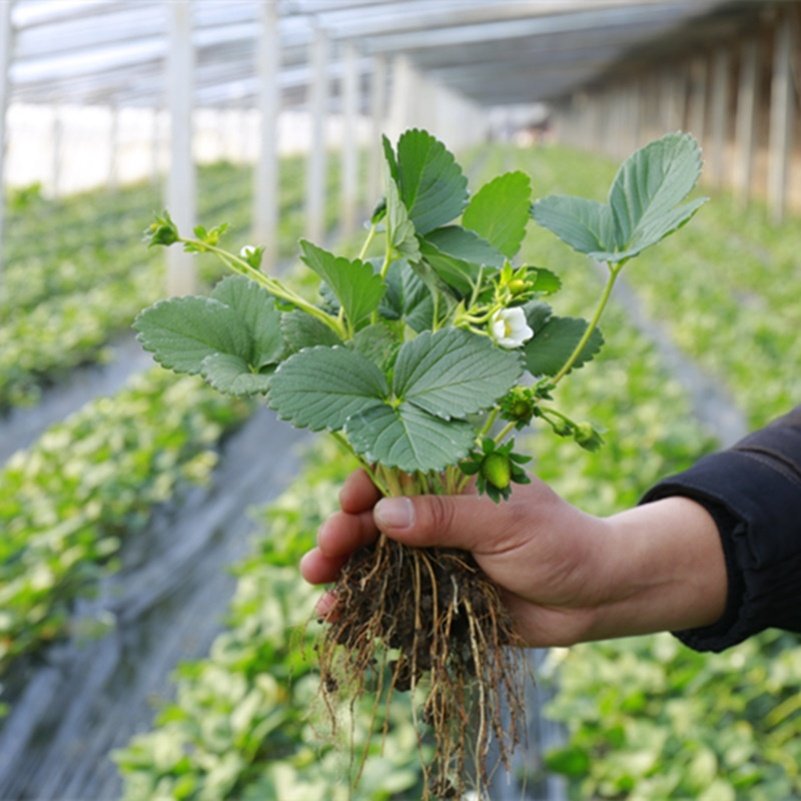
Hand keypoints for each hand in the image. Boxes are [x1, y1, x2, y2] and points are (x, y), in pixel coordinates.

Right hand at [301, 470, 727, 646]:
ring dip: (344, 574)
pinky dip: (366, 610)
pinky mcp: (438, 602)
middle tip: (321, 558)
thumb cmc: (560, 543)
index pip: (395, 477)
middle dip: (343, 537)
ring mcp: (434, 562)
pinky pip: (394, 604)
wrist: (597, 597)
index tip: (348, 506)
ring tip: (319, 588)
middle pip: (375, 523)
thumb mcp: (506, 523)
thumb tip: (383, 513)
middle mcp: (436, 521)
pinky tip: (342, 619)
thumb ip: (447, 517)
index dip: (364, 489)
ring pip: (376, 564)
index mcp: (451, 486)